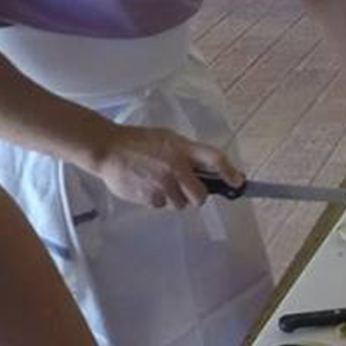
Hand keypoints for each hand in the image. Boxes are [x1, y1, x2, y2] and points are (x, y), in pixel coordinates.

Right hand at [88, 124, 240, 209]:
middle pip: (200, 196)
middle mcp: (176, 168)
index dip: (230, 172)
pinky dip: (156, 200)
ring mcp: (162, 184)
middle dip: (197, 197)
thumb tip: (209, 169)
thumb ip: (188, 153)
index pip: (215, 159)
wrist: (107, 149)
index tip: (238, 182)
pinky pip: (160, 206)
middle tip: (189, 191)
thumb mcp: (168, 139)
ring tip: (158, 183)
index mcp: (183, 149)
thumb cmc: (139, 142)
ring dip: (173, 198)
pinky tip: (145, 186)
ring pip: (180, 204)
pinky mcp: (148, 197)